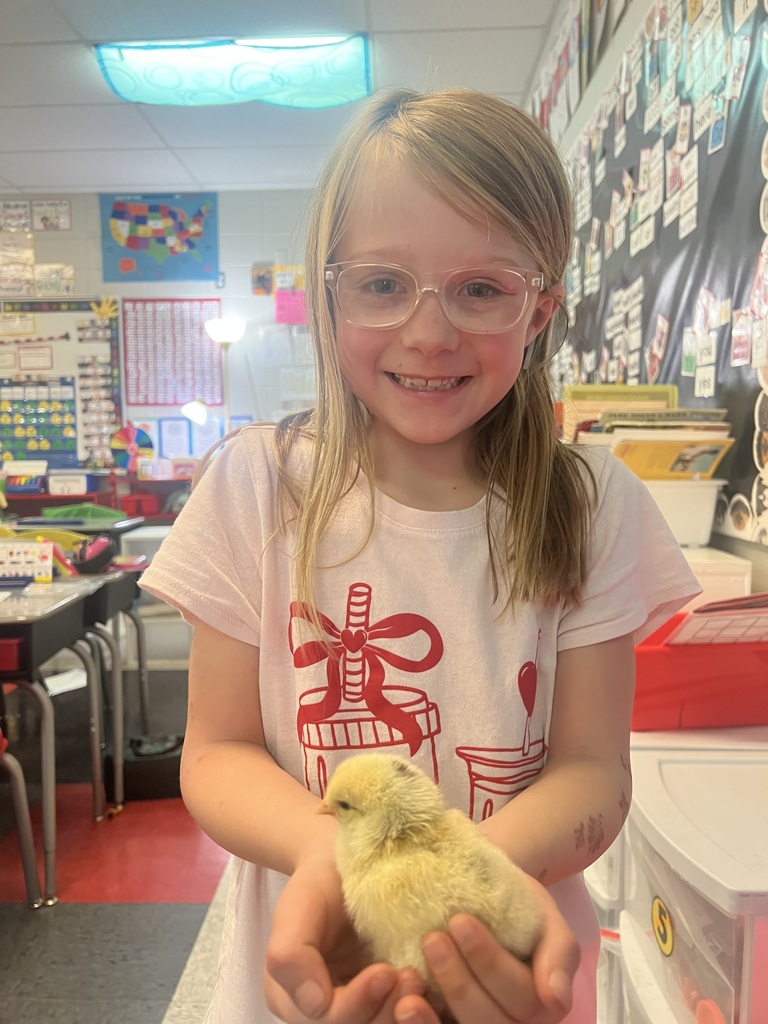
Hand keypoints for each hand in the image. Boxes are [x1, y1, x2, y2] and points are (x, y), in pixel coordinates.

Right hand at [265, 855, 426, 1022]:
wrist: (348, 866)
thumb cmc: (319, 884)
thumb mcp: (298, 908)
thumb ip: (292, 956)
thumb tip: (314, 1004)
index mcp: (295, 999)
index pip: (328, 1020)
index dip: (358, 1004)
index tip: (385, 973)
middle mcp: (327, 1010)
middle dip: (387, 1012)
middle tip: (413, 977)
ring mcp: (361, 1005)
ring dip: (406, 1014)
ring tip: (422, 979)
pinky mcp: (389, 997)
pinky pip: (404, 1015)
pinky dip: (423, 1009)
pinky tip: (436, 990)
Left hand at [392, 878, 579, 1023]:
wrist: (485, 894)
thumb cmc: (518, 905)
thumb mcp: (546, 917)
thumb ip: (559, 954)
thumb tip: (556, 998)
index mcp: (543, 1005)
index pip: (522, 997)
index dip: (489, 962)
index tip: (459, 921)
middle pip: (489, 1021)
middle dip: (459, 982)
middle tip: (432, 939)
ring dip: (433, 1012)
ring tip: (409, 974)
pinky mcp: (449, 1021)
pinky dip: (422, 1021)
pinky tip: (403, 1003)